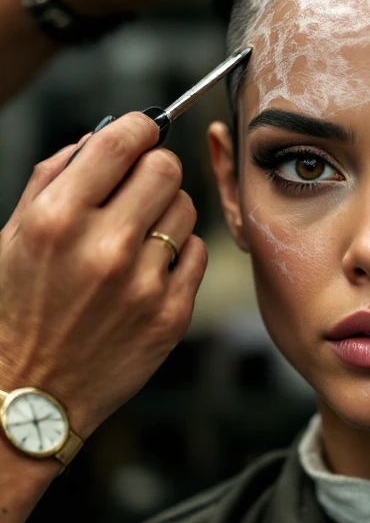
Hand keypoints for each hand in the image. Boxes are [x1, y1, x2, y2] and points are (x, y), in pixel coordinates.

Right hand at [0, 112, 207, 446]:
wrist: (30, 395)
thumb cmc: (18, 310)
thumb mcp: (14, 236)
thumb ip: (54, 177)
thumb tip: (101, 137)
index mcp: (57, 220)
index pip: (121, 142)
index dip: (141, 127)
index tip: (144, 130)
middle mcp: (103, 248)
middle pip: (167, 169)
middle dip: (155, 168)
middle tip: (140, 186)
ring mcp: (143, 284)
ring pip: (187, 208)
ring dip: (167, 212)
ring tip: (137, 236)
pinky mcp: (171, 315)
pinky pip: (198, 252)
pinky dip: (178, 253)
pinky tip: (149, 269)